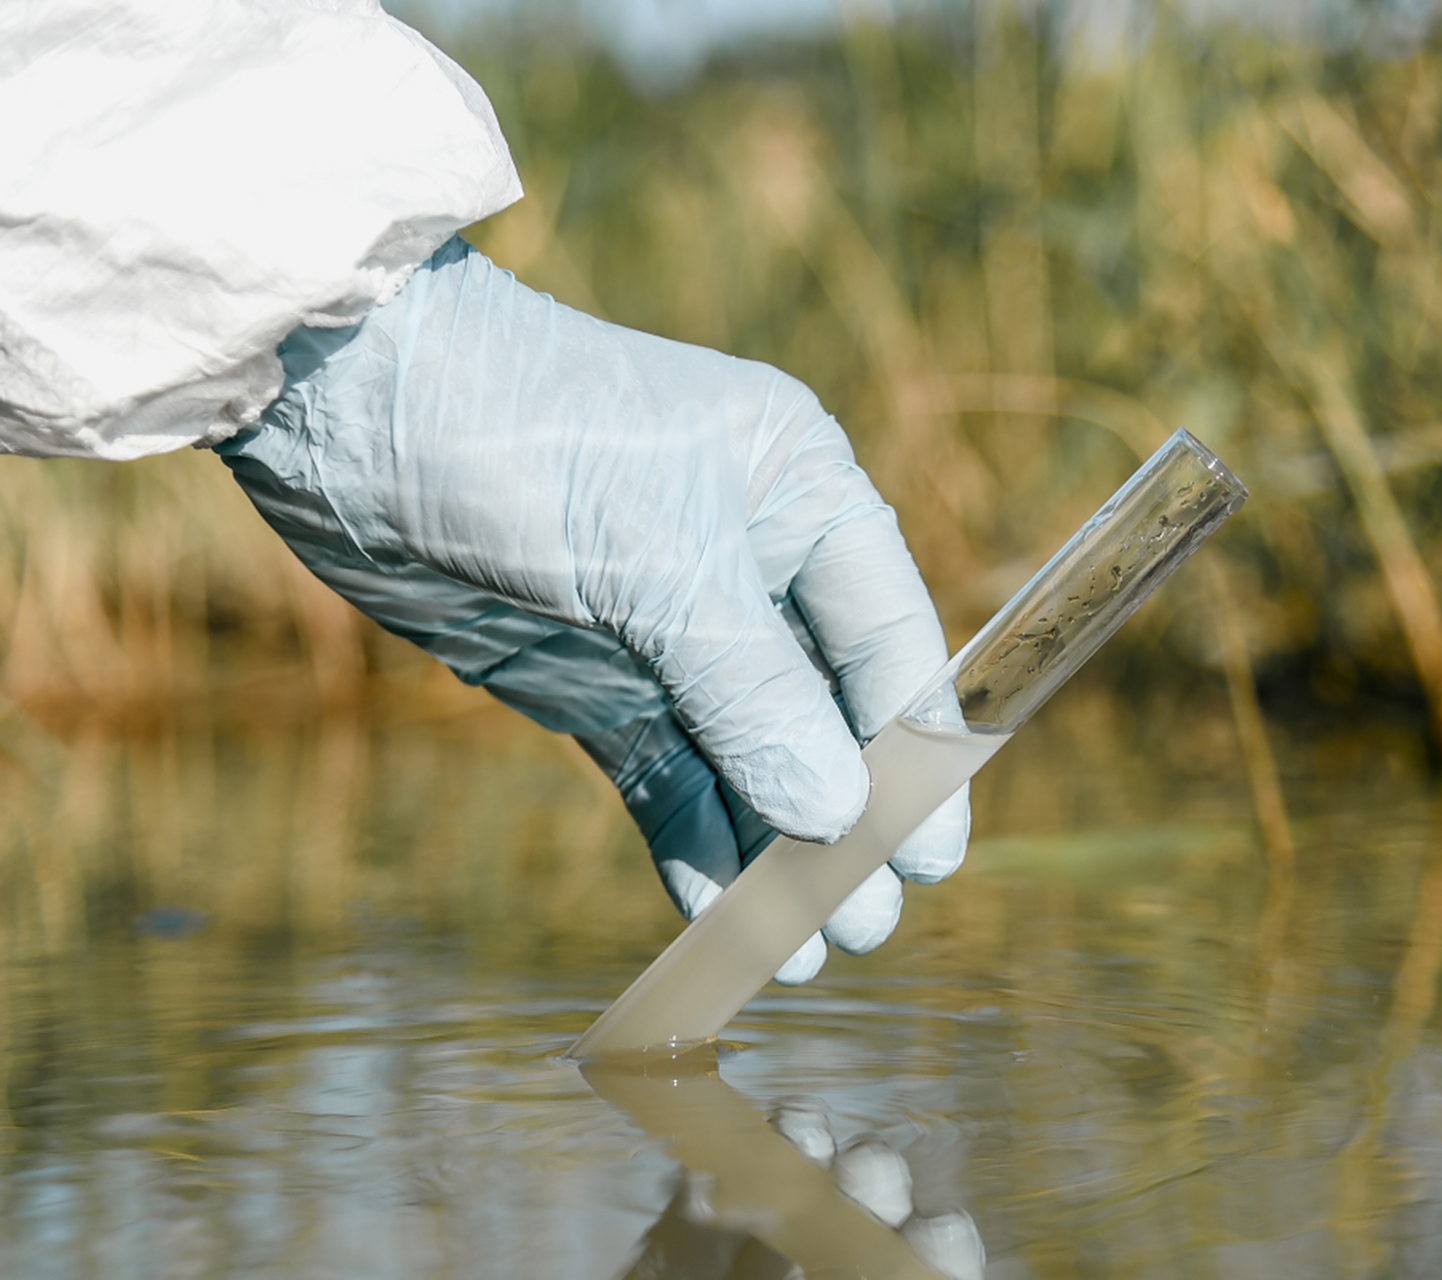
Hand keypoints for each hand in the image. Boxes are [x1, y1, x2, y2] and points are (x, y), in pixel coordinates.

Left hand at [217, 237, 967, 982]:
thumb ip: (755, 692)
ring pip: (746, 760)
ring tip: (799, 948)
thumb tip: (837, 815)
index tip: (931, 851)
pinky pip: (665, 776)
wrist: (347, 408)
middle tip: (864, 925)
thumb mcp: (659, 559)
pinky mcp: (594, 680)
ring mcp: (670, 629)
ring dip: (768, 851)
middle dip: (844, 820)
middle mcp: (752, 563)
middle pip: (824, 712)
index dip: (915, 745)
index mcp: (801, 493)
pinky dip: (690, 842)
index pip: (887, 637)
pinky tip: (716, 918)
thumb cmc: (527, 439)